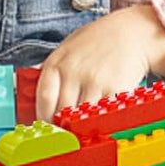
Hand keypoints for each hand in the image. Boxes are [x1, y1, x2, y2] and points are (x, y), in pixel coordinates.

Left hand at [35, 5, 164, 122]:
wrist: (132, 32)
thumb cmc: (98, 41)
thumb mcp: (68, 49)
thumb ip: (53, 72)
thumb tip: (32, 97)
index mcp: (58, 62)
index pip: (44, 98)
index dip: (43, 117)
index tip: (48, 126)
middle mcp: (74, 71)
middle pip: (61, 112)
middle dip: (62, 126)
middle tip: (66, 133)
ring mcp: (95, 81)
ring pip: (81, 117)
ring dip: (82, 127)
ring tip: (84, 130)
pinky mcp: (115, 89)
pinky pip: (102, 114)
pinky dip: (101, 122)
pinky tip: (101, 121)